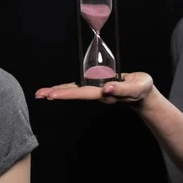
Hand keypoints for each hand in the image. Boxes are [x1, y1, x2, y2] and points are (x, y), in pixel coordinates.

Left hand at [35, 72, 153, 104]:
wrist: (143, 93)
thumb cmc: (141, 89)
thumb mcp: (136, 87)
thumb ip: (123, 88)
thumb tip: (107, 88)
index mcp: (105, 94)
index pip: (82, 94)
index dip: (67, 94)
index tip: (52, 95)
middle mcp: (97, 94)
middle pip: (74, 94)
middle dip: (56, 94)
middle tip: (39, 94)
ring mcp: (96, 91)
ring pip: (74, 92)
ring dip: (58, 92)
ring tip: (42, 93)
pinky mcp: (97, 86)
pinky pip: (79, 88)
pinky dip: (67, 88)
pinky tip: (57, 90)